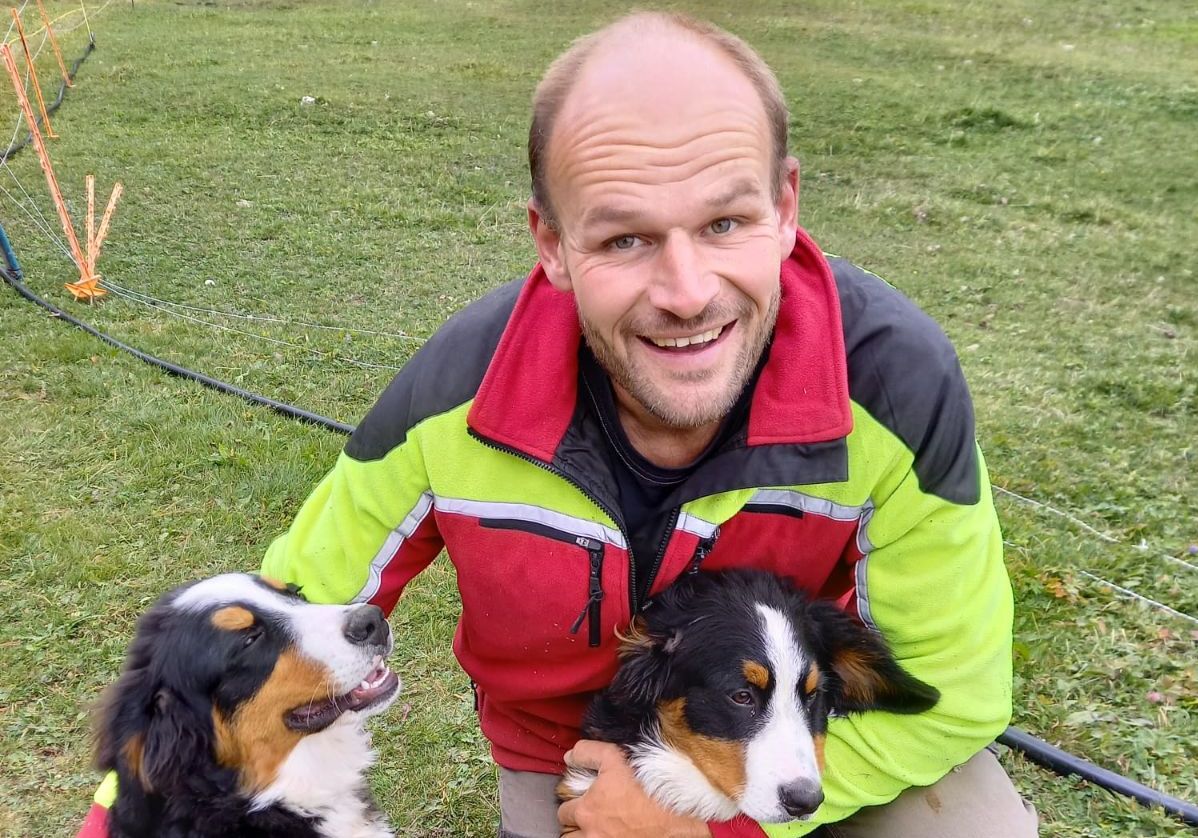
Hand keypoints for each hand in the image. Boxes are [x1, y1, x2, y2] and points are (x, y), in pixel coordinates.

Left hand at [557, 740, 710, 837]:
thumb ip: (588, 754)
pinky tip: (612, 832)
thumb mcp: (615, 759)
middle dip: (576, 825)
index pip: (564, 812)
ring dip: (584, 836)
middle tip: (589, 818)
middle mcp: (592, 833)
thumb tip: (569, 757)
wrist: (679, 813)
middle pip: (568, 836)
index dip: (573, 804)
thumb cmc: (649, 786)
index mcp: (587, 810)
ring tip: (597, 829)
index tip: (584, 801)